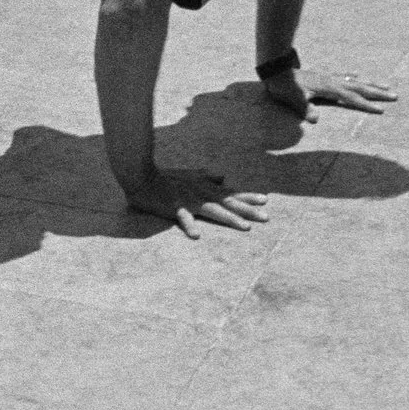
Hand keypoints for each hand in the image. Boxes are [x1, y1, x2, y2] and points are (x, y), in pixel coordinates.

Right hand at [119, 165, 270, 237]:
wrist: (142, 174)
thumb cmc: (165, 177)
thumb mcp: (189, 175)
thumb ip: (206, 176)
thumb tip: (223, 176)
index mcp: (204, 187)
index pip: (230, 193)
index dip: (247, 197)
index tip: (265, 201)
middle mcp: (201, 193)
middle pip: (228, 203)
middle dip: (248, 211)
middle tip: (266, 218)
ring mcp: (189, 200)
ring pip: (213, 211)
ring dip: (229, 218)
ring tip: (245, 228)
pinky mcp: (174, 207)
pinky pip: (183, 218)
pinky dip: (189, 226)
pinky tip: (197, 235)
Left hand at [263, 66, 397, 116]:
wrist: (276, 70)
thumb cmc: (285, 87)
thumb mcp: (294, 99)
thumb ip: (305, 109)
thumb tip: (314, 120)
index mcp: (329, 88)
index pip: (352, 98)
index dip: (366, 105)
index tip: (382, 111)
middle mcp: (333, 81)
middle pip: (360, 87)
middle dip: (378, 93)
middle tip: (396, 95)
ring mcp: (329, 77)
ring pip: (355, 80)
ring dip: (370, 83)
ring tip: (386, 85)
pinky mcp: (324, 76)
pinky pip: (343, 76)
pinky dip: (353, 76)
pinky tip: (358, 75)